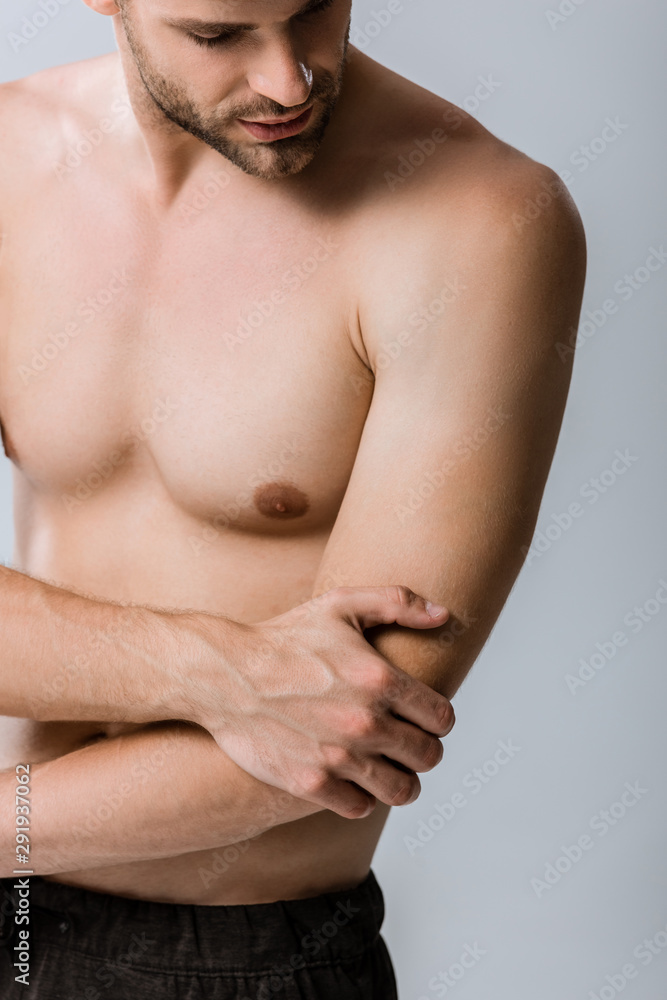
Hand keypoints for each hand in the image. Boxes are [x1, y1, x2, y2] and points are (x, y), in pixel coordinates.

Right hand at [188, 586, 454, 818]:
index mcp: (381, 678)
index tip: (423, 717)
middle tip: (407, 744)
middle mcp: (365, 721)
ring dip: (401, 781)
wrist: (224, 674)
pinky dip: (362, 797)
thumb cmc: (284, 637)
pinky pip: (360, 807)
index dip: (437, 719)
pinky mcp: (311, 782)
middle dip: (423, 750)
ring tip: (389, 769)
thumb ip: (397, 602)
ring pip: (401, 790)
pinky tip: (353, 779)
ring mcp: (338, 756)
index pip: (442, 718)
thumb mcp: (340, 604)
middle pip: (428, 757)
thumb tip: (443, 614)